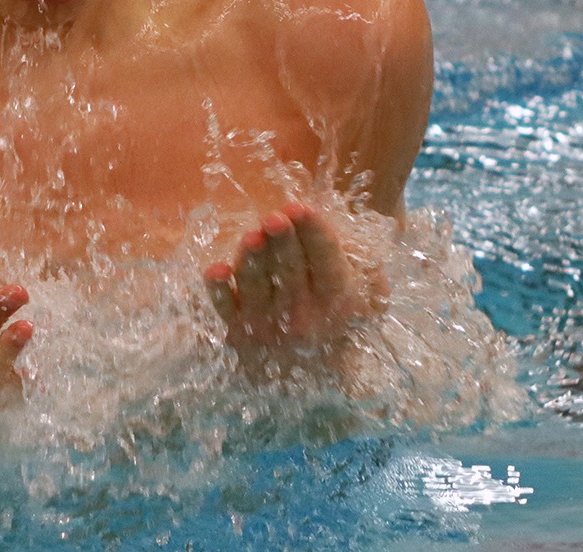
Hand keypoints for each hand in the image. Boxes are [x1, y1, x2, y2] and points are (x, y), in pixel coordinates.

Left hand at [203, 202, 388, 370]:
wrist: (312, 374)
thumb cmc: (336, 316)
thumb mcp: (366, 293)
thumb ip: (364, 265)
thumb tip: (356, 242)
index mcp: (337, 298)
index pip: (326, 259)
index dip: (313, 232)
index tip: (299, 207)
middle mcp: (303, 314)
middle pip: (291, 271)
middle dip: (282, 243)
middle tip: (274, 218)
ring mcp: (268, 324)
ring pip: (259, 286)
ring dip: (254, 261)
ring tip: (251, 238)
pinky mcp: (239, 331)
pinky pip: (227, 309)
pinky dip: (220, 292)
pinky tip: (216, 270)